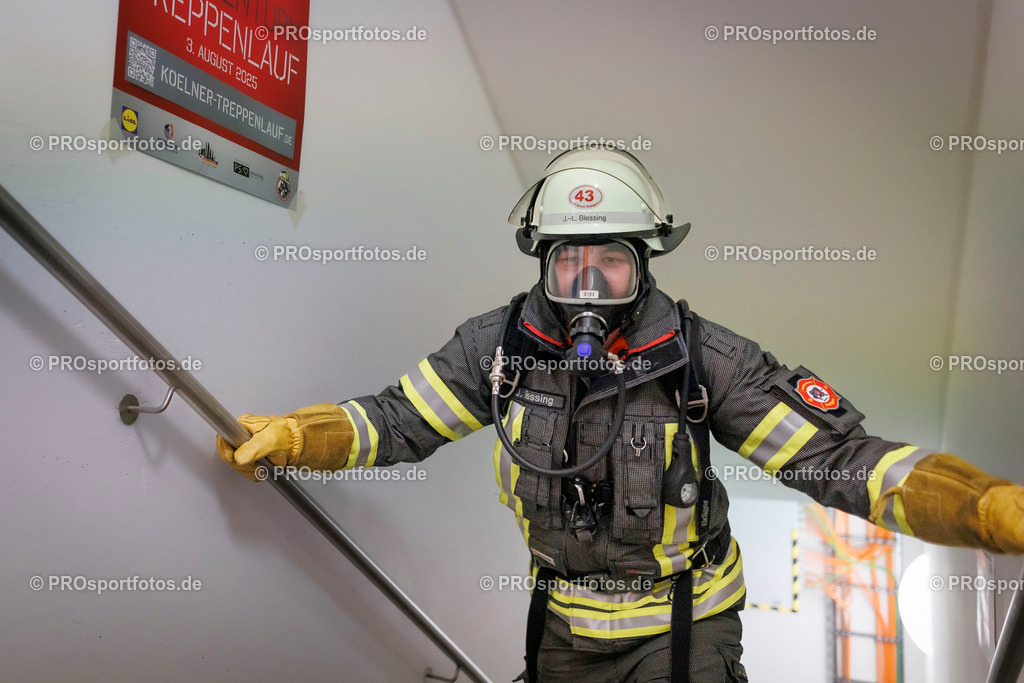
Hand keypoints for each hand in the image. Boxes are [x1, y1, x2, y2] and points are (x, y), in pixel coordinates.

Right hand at [216, 403, 354, 481]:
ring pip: (237, 464)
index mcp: (244, 425)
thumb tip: (238, 458)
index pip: (223, 439)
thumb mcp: (271, 439)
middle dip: (242, 464)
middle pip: (229, 455)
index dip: (227, 452)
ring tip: (264, 466)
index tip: (236, 459)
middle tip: (257, 465)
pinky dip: (254, 472)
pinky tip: (264, 469)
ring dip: (249, 470)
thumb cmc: (289, 436)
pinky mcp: (255, 456)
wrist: (302, 442)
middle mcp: (243, 434)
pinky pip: (247, 469)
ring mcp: (248, 446)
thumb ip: (254, 447)